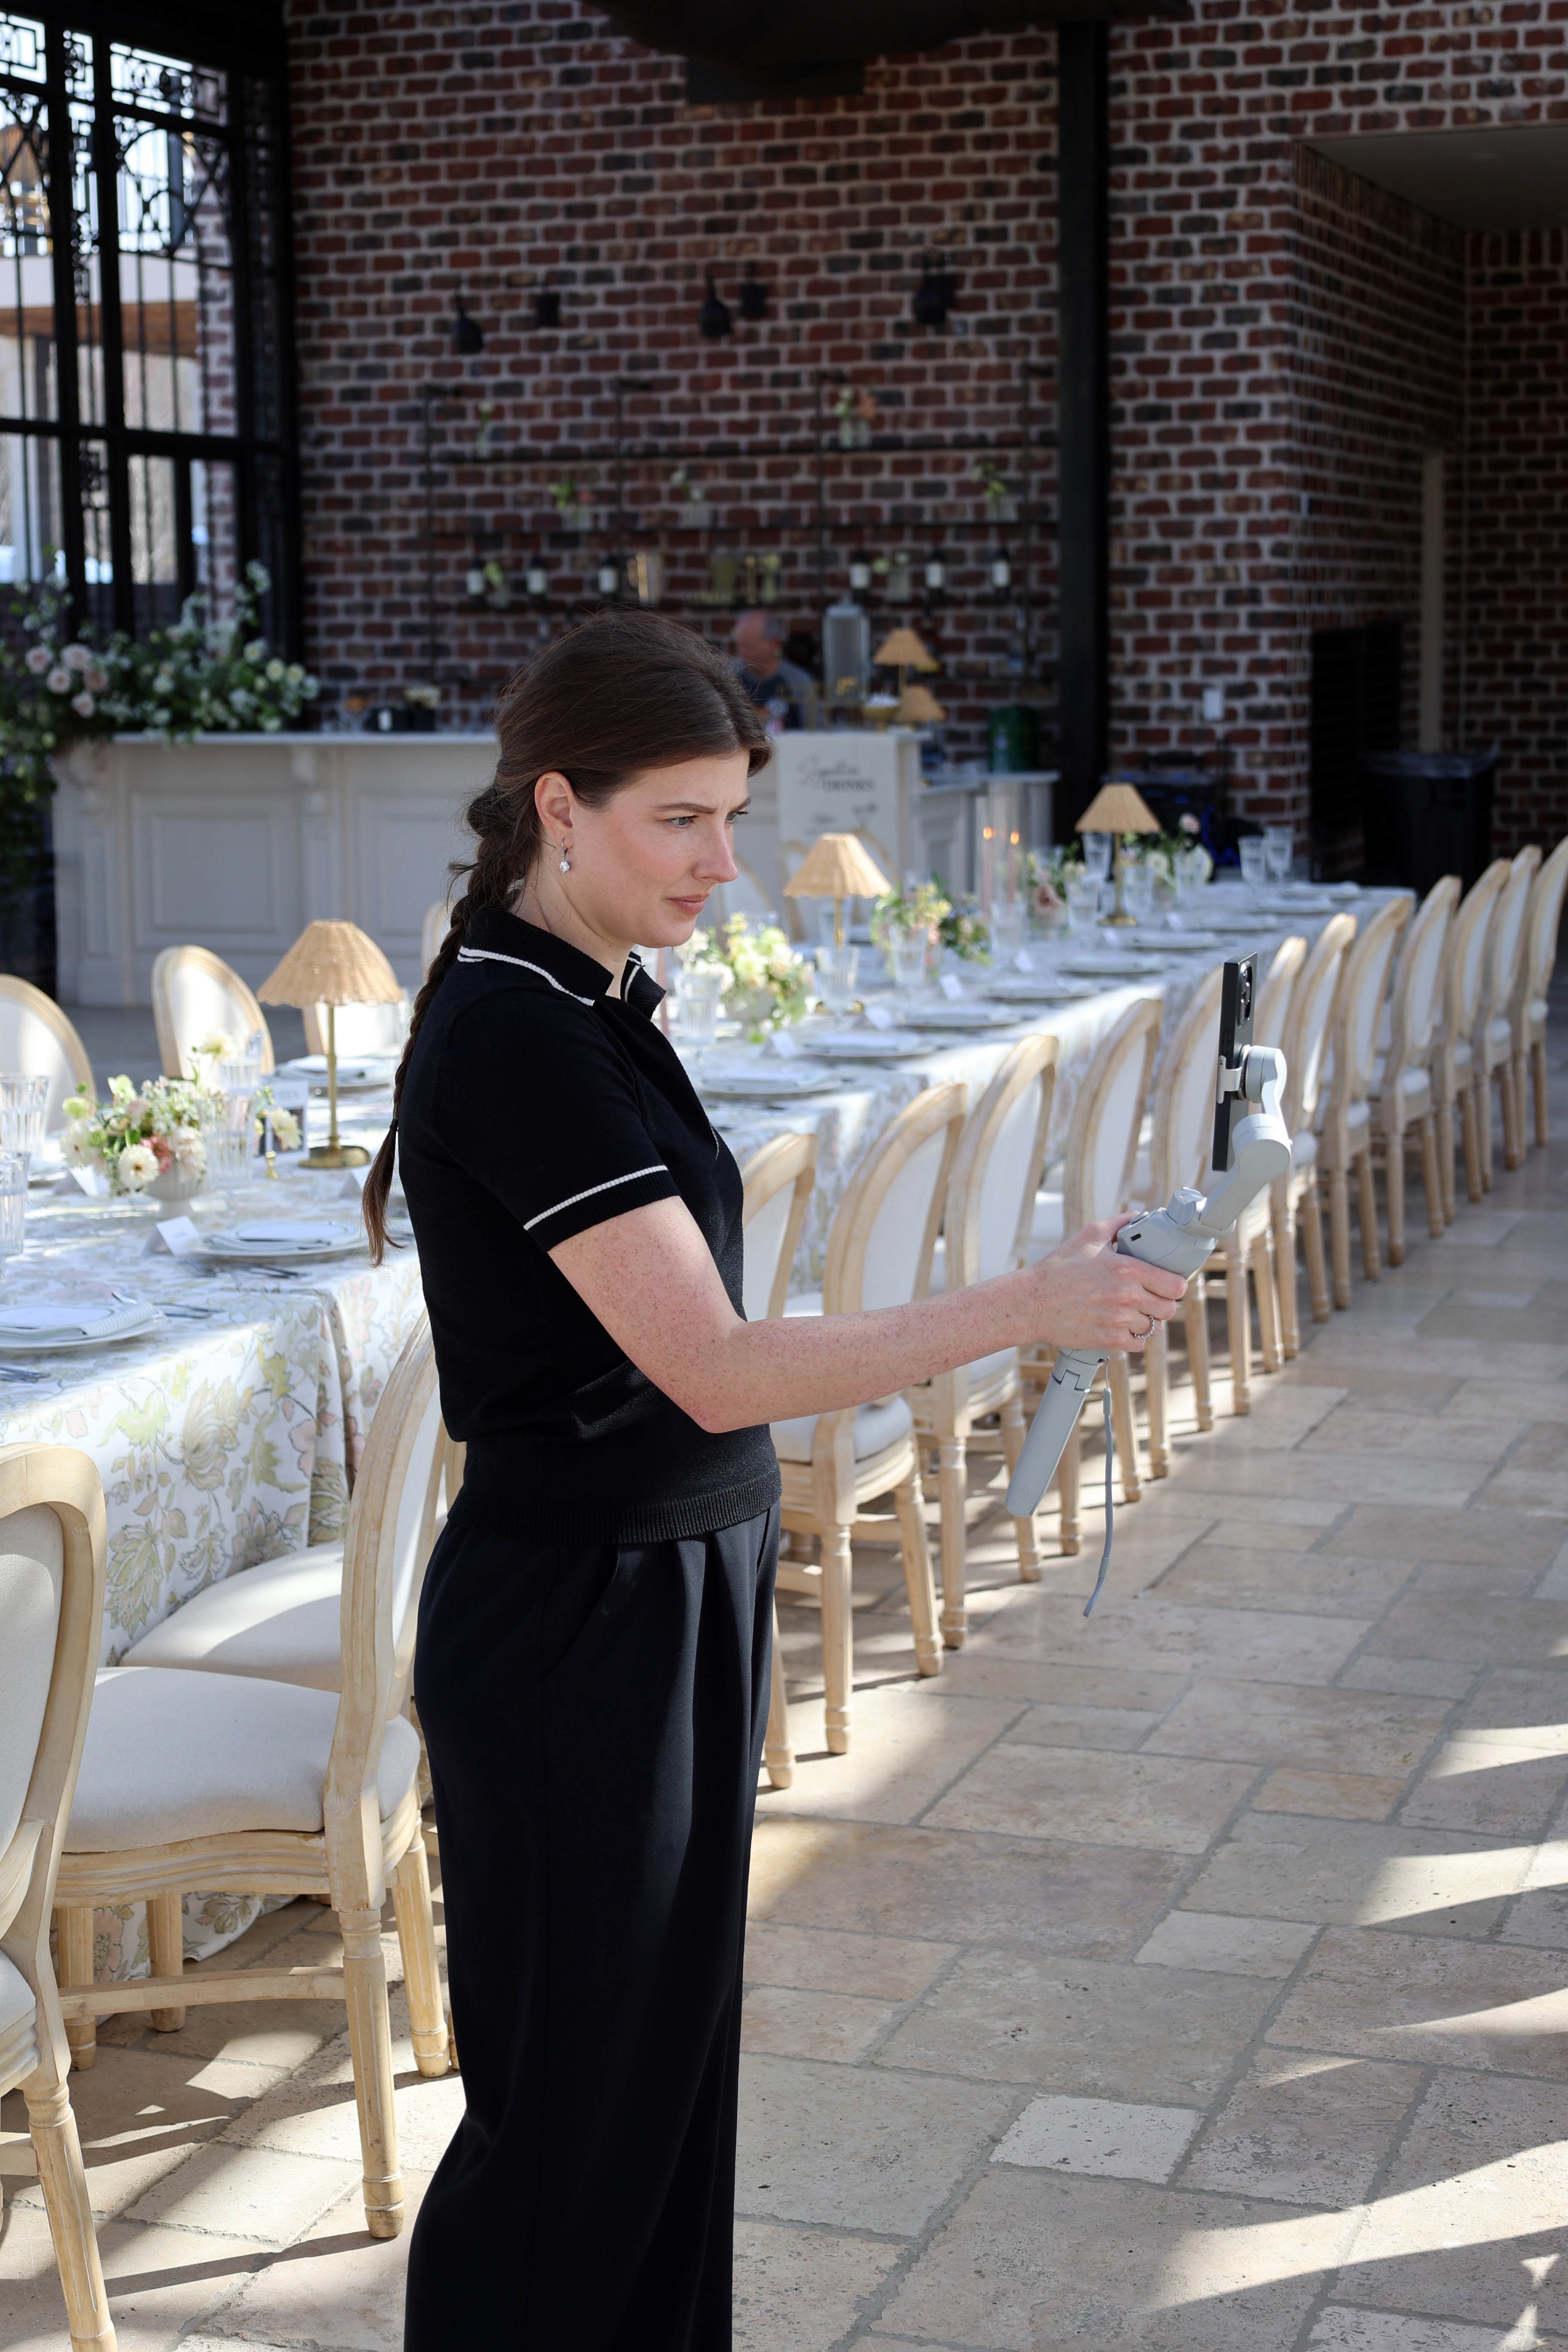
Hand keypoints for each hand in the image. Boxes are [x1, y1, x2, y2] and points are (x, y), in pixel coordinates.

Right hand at [1026, 1214, 1187, 1352]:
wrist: (1032, 1302)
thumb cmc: (1058, 1268)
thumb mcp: (1088, 1235)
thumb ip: (1119, 1224)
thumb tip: (1139, 1217)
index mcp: (1128, 1270)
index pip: (1175, 1285)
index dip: (1175, 1284)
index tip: (1168, 1283)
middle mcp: (1127, 1297)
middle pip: (1169, 1309)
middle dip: (1162, 1303)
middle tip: (1151, 1297)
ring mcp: (1118, 1321)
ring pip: (1153, 1327)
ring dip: (1146, 1320)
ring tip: (1132, 1311)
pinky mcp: (1109, 1340)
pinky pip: (1137, 1344)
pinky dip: (1133, 1337)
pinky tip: (1122, 1325)